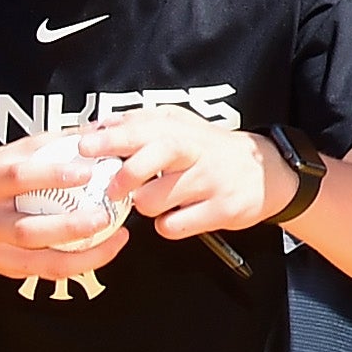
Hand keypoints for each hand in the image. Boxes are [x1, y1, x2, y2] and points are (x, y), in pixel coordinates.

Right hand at [0, 136, 133, 282]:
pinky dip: (75, 266)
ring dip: (82, 256)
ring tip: (118, 239)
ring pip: (37, 261)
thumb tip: (102, 126)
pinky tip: (103, 251)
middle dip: (70, 227)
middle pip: (26, 230)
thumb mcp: (13, 153)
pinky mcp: (1, 269)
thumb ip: (55, 142)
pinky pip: (41, 272)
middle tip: (107, 215)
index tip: (88, 172)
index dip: (52, 176)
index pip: (18, 178)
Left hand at [79, 110, 286, 239]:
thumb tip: (95, 126)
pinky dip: (167, 225)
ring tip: (159, 199)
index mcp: (182, 131)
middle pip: (153, 158)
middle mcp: (197, 152)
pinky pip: (173, 226)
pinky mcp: (222, 209)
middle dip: (126, 175)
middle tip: (113, 189)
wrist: (267, 173)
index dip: (111, 139)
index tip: (84, 146)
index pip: (142, 129)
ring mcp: (211, 181)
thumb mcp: (181, 127)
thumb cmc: (210, 150)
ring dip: (146, 206)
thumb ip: (138, 124)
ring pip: (154, 201)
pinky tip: (178, 214)